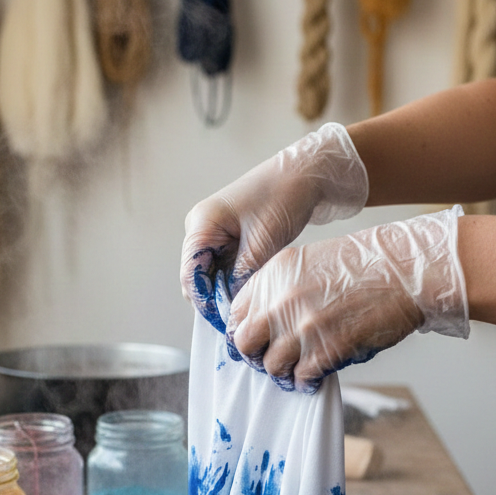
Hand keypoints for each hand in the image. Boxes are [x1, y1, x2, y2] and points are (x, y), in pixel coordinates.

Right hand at [180, 123, 367, 320]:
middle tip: (238, 319)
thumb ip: (242, 276)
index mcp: (201, 224)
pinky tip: (250, 292)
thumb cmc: (284, 196)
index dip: (205, 300)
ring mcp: (213, 233)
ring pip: (211, 275)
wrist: (305, 174)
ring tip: (246, 307)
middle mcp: (201, 229)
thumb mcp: (263, 243)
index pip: (190, 274)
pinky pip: (224, 268)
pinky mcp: (228, 238)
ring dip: (226, 291)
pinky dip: (235, 281)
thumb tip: (233, 307)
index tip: (224, 320)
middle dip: (215, 298)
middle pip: (197, 277)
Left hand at [226, 206, 468, 391]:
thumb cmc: (362, 266)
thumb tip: (262, 320)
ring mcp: (301, 328)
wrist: (403, 272)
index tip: (253, 341)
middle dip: (255, 356)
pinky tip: (314, 377)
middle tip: (270, 360)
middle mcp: (280, 302)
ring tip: (297, 371)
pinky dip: (306, 382)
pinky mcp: (324, 351)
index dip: (243, 332)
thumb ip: (279, 289)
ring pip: (272, 366)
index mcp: (273, 276)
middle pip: (245, 343)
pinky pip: (301, 378)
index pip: (235, 313)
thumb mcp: (308, 262)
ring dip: (283, 373)